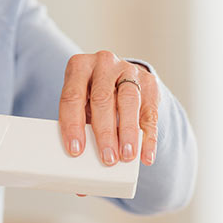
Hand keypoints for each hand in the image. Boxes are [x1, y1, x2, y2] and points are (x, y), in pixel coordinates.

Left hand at [59, 51, 158, 166]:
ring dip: (128, 132)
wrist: (120, 77)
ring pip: (129, 101)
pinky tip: (146, 156)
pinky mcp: (149, 84)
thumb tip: (81, 153)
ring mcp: (129, 71)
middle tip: (107, 158)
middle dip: (105, 132)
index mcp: (80, 67)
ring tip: (126, 156)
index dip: (73, 125)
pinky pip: (150, 113)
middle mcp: (104, 64)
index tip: (76, 150)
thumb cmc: (92, 95)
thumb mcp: (80, 101)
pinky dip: (149, 138)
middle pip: (103, 98)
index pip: (72, 97)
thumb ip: (80, 120)